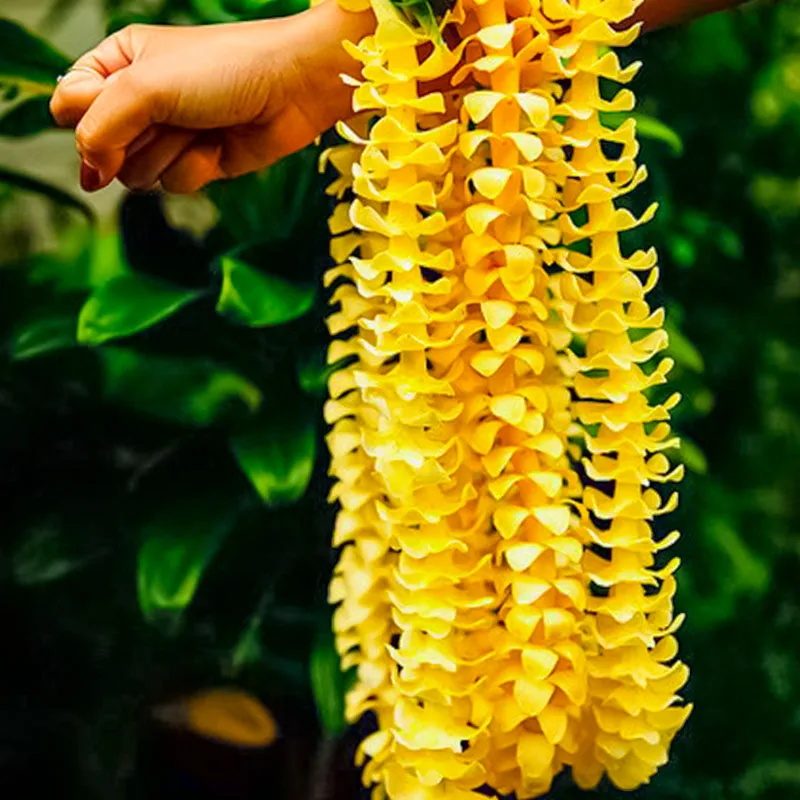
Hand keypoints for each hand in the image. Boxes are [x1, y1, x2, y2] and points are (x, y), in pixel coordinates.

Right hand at [50, 1, 373, 193]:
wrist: (291, 88)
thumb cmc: (222, 69)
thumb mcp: (146, 84)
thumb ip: (100, 126)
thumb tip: (89, 172)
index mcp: (118, 64)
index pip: (69, 105)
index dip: (87, 119)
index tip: (117, 112)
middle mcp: (140, 101)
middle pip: (102, 148)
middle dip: (138, 139)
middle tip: (171, 117)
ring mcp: (170, 134)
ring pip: (137, 174)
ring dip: (169, 154)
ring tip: (200, 127)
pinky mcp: (199, 162)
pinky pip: (174, 185)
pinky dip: (196, 169)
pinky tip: (219, 147)